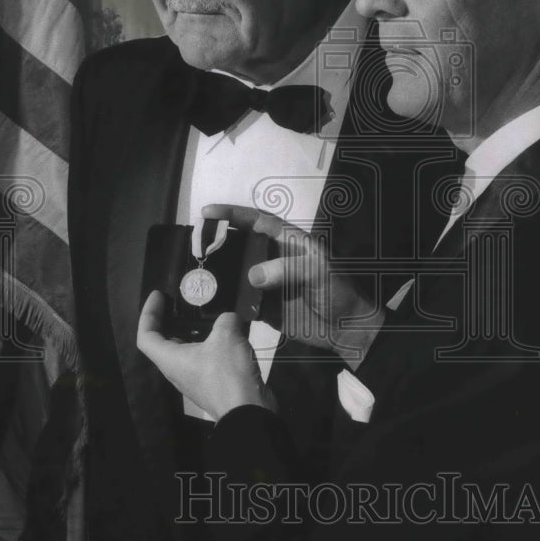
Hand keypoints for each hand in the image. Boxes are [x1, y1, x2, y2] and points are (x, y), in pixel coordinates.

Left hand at [136, 291, 275, 420]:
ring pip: (186, 350)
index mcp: (170, 359)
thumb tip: (230, 319)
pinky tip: (228, 333)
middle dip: (169, 320)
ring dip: (193, 331)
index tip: (159, 296)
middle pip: (164, 342)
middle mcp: (177, 370)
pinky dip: (210, 343)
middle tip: (181, 303)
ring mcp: (195, 378)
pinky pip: (205, 357)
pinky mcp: (212, 382)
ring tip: (207, 315)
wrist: (249, 410)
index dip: (148, 314)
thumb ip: (225, 319)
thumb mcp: (227, 335)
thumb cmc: (228, 373)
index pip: (145, 336)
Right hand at [202, 204, 384, 367]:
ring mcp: (265, 283)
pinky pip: (238, 300)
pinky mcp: (261, 307)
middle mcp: (272, 258)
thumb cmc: (337, 291)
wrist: (345, 328)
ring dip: (217, 272)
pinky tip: (207, 299)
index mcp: (287, 242)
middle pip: (239, 244)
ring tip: (195, 271)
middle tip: (194, 245)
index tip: (208, 211)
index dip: (232, 214)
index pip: (256, 221)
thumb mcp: (319, 272)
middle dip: (217, 242)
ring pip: (235, 272)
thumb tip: (252, 275)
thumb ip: (288, 268)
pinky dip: (224, 299)